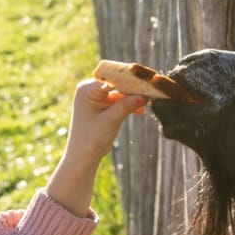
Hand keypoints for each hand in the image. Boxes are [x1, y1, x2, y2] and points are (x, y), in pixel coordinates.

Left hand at [44, 78, 144, 215]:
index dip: (129, 78)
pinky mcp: (101, 105)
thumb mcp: (112, 120)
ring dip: (133, 97)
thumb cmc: (91, 138)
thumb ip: (127, 105)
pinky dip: (128, 105)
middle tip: (151, 88)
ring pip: (119, 92)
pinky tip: (142, 110)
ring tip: (150, 99)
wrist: (83, 156)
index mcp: (87, 89)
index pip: (112, 78)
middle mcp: (90, 89)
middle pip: (116, 83)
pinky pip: (117, 101)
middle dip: (133, 87)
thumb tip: (144, 95)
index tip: (146, 80)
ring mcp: (95, 97)